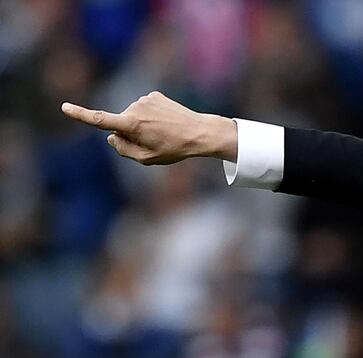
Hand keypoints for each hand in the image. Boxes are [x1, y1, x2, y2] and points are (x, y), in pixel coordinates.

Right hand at [61, 91, 237, 164]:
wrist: (200, 132)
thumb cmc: (174, 148)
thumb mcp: (147, 158)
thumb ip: (124, 150)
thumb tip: (110, 136)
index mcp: (131, 125)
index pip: (100, 120)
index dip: (81, 115)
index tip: (65, 107)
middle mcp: (135, 108)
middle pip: (120, 124)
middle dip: (130, 134)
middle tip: (154, 143)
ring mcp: (144, 99)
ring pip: (133, 116)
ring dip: (142, 125)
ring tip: (163, 132)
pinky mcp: (154, 95)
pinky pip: (144, 109)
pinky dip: (151, 116)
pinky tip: (166, 122)